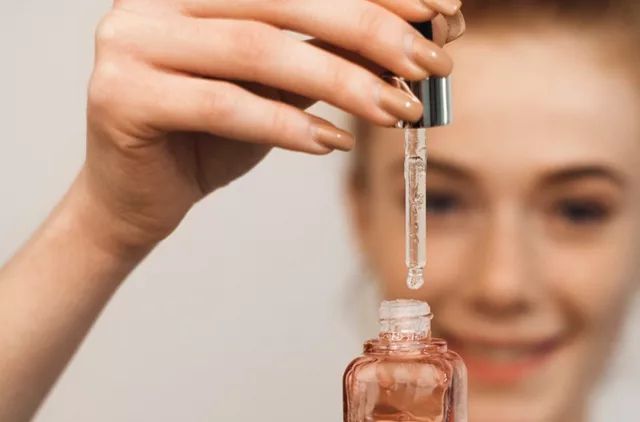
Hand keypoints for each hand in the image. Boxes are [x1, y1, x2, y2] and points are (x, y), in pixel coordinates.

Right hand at [80, 0, 463, 253]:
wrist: (139, 194)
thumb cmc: (212, 133)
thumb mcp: (280, 84)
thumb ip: (328, 55)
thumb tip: (414, 41)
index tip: (440, 10)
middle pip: (283, 0)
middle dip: (370, 32)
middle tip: (430, 65)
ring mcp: (132, 41)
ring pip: (257, 49)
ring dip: (341, 81)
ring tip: (395, 111)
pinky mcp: (122, 96)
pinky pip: (222, 104)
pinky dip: (286, 124)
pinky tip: (332, 143)